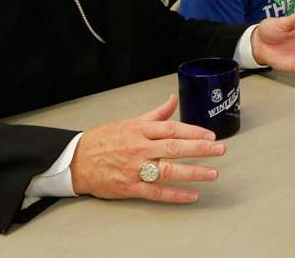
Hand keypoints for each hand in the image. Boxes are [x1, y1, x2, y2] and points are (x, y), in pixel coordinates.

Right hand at [70, 95, 223, 202]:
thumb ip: (155, 114)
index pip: (171, 129)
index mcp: (139, 130)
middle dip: (200, 148)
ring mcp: (135, 169)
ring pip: (168, 170)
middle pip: (174, 147)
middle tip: (219, 149)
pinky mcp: (130, 187)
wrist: (75, 161)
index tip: (210, 134)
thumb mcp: (129, 122)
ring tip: (212, 173)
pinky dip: (175, 194)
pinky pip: (156, 192)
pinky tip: (192, 195)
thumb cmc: (102, 141)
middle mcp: (139, 149)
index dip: (193, 131)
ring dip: (193, 172)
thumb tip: (173, 100)